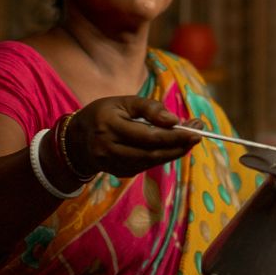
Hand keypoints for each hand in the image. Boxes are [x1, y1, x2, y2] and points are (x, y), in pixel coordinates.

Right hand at [65, 96, 201, 177]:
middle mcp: (109, 148)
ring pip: (151, 162)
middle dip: (179, 145)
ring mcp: (113, 164)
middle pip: (153, 152)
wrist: (76, 141)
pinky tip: (172, 146)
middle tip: (199, 134)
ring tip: (190, 138)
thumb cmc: (103, 114)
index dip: (175, 135)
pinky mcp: (119, 172)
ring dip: (174, 152)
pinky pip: (146, 165)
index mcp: (109, 126)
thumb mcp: (123, 102)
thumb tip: (175, 121)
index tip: (196, 128)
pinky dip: (162, 156)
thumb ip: (149, 108)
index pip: (149, 136)